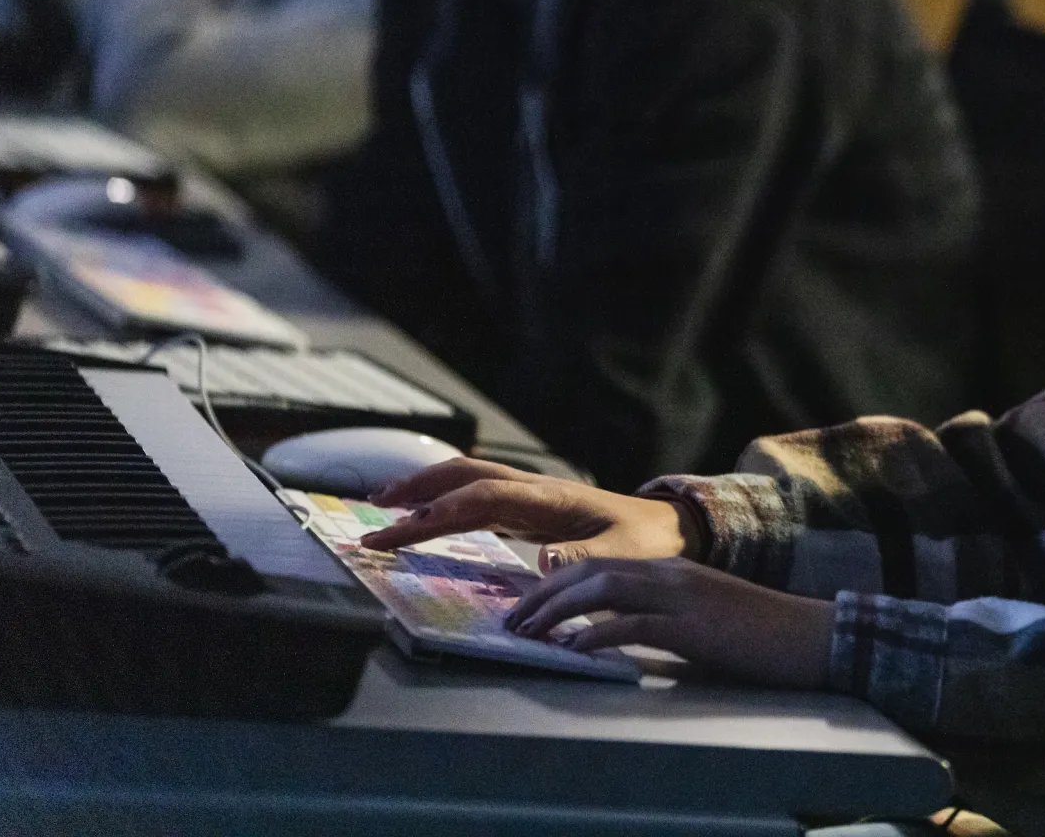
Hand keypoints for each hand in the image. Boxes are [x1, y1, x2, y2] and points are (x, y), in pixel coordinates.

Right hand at [359, 458, 702, 566]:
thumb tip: (545, 566)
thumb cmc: (649, 545)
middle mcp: (535, 491)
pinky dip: (444, 510)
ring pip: (467, 486)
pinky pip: (477, 505)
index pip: (488, 496)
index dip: (445, 509)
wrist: (669, 529)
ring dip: (425, 494)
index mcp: (553, 499)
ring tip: (381, 509)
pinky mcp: (529, 513)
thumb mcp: (625, 559)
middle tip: (374, 510)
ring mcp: (530, 499)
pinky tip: (422, 522)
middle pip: (466, 478)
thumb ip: (586, 564)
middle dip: (420, 490)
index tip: (405, 526)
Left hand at [507, 556, 836, 688]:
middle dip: (544, 594)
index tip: (526, 604)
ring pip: (603, 591)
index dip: (556, 582)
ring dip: (558, 612)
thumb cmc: (761, 633)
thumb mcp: (703, 615)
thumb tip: (617, 633)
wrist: (810, 635)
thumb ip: (663, 615)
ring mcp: (682, 597)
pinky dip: (596, 636)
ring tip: (528, 634)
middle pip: (591, 571)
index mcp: (672, 568)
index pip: (600, 564)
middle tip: (512, 619)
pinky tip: (573, 651)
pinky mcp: (692, 626)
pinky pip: (632, 625)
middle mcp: (671, 573)